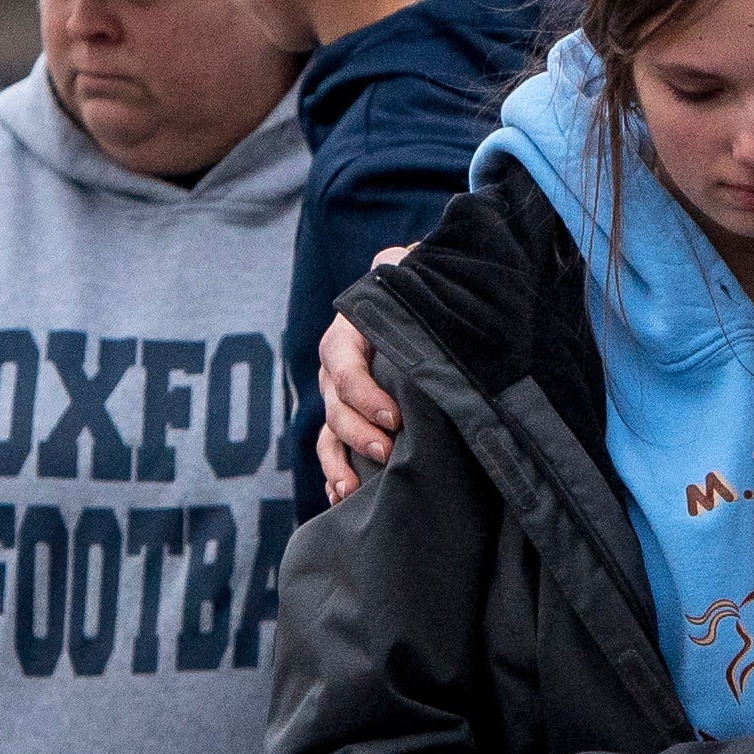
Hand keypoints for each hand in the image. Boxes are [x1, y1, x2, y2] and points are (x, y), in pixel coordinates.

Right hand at [312, 254, 414, 504]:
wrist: (425, 303)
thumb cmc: (423, 287)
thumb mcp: (416, 267)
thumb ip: (408, 262)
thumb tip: (407, 256)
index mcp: (351, 328)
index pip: (341, 360)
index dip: (361, 392)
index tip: (394, 417)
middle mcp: (339, 364)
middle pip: (333, 403)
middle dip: (356, 432)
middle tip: (387, 453)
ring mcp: (340, 396)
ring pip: (329, 431)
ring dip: (338, 462)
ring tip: (352, 489)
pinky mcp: (350, 421)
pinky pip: (333, 451)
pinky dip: (335, 474)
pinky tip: (343, 498)